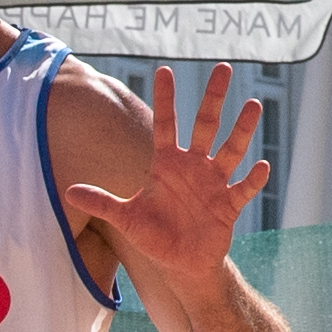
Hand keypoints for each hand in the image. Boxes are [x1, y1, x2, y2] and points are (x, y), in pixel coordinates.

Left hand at [71, 64, 272, 264]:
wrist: (182, 263)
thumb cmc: (154, 237)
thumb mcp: (127, 218)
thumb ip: (102, 202)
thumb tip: (68, 192)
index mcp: (167, 164)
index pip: (165, 124)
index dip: (164, 99)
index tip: (163, 70)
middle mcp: (193, 166)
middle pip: (205, 125)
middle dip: (213, 98)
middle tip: (223, 68)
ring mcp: (214, 184)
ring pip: (230, 151)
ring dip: (241, 130)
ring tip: (253, 105)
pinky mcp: (229, 205)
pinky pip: (243, 189)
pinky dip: (253, 180)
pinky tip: (263, 166)